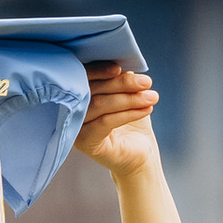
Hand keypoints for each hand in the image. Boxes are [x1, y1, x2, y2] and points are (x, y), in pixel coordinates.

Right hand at [75, 64, 160, 180]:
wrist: (139, 155)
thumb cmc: (132, 123)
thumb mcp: (128, 96)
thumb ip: (120, 81)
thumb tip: (121, 67)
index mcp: (76, 94)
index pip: (81, 77)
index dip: (98, 70)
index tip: (119, 68)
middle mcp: (70, 110)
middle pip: (91, 89)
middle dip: (121, 83)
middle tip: (146, 82)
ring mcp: (76, 127)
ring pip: (99, 105)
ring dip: (129, 98)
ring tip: (152, 96)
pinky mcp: (86, 142)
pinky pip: (105, 122)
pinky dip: (128, 113)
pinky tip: (146, 109)